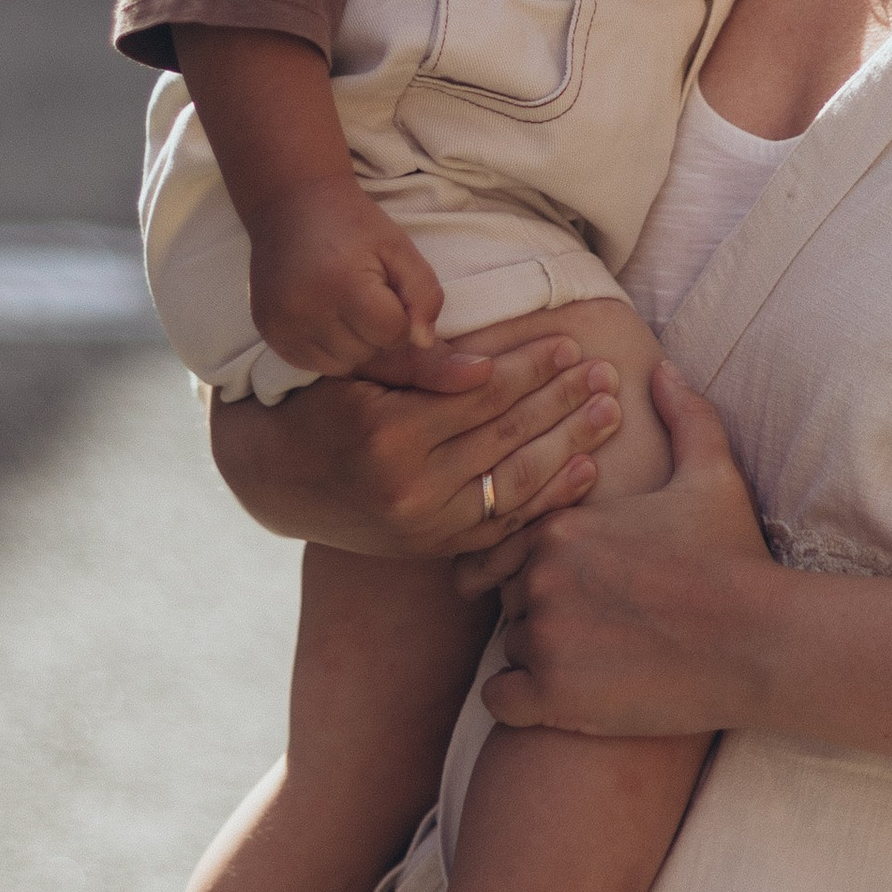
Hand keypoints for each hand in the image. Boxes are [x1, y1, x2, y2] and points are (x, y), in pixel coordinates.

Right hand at [211, 328, 622, 562]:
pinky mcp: (433, 548)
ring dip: (571, 445)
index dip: (530, 367)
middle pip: (506, 436)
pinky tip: (586, 469)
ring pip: (514, 482)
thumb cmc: (327, 402)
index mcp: (387, 433)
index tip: (570, 343)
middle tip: (608, 372)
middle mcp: (408, 488)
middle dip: (564, 401)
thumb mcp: (362, 370)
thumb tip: (487, 363)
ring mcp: (423, 526)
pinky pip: (504, 524)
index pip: (480, 394)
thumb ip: (422, 365)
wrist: (281, 477)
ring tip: (610, 413)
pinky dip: (549, 497)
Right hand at [245, 177, 447, 375]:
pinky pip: (314, 364)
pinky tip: (325, 316)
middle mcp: (306, 311)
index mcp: (342, 284)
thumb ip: (424, 294)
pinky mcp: (270, 334)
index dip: (400, 314)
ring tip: (345, 305)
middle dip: (376, 330)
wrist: (291, 204)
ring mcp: (283, 326)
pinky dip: (327, 348)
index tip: (388, 289)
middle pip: (367, 352)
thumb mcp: (399, 247)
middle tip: (364, 293)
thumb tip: (423, 343)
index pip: (393, 333)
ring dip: (353, 343)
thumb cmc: (352, 224)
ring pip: (342, 365)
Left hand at [483, 363, 779, 739]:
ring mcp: (544, 638)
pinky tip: (567, 696)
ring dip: (540, 657)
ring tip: (598, 661)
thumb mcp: (713, 475)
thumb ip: (684, 416)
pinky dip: (524, 701)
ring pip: (511, 647)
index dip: (553, 564)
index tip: (595, 583)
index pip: (518, 544)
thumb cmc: (736, 558)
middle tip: (599, 625)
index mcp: (564, 524)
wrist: (760, 643)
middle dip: (544, 610)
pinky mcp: (552, 698)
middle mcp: (541, 576)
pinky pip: (501, 700)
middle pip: (511, 596)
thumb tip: (664, 369)